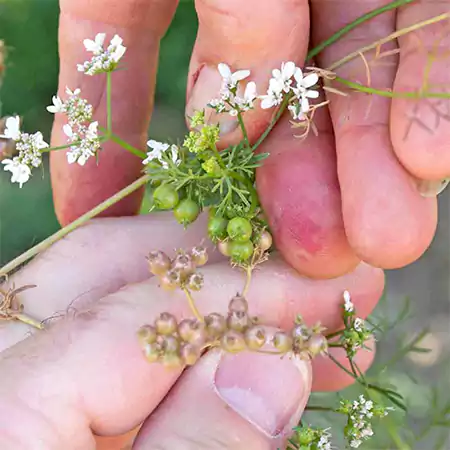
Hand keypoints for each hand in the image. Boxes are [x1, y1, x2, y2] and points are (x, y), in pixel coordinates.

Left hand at [0, 214, 382, 448]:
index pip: (138, 312)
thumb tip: (272, 368)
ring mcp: (9, 369)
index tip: (329, 292)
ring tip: (295, 322)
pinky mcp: (32, 390)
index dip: (245, 298)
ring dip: (211, 301)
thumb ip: (194, 449)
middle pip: (110, 266)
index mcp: (2, 405)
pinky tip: (240, 350)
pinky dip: (179, 337)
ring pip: (109, 292)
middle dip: (222, 265)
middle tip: (310, 277)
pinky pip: (107, 336)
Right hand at [51, 0, 444, 280]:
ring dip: (367, 161)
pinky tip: (433, 155)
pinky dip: (433, 89)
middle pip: (256, 87)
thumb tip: (225, 120)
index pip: (113, 48)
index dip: (101, 134)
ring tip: (383, 238)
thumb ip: (224, 16)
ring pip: (344, 73)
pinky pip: (427, 30)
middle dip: (284, 181)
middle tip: (312, 260)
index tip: (100, 218)